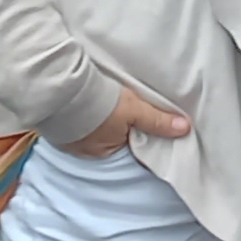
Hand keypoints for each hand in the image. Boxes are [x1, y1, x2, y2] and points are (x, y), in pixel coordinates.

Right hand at [56, 80, 193, 158]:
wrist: (62, 87)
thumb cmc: (100, 103)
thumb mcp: (134, 110)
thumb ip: (158, 121)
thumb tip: (184, 129)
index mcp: (106, 153)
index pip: (127, 148)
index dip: (136, 137)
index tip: (141, 126)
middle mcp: (85, 153)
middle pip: (108, 142)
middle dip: (115, 131)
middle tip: (123, 114)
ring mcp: (68, 141)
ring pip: (90, 134)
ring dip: (96, 124)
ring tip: (104, 108)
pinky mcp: (56, 126)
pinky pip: (73, 125)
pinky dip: (80, 118)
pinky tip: (84, 106)